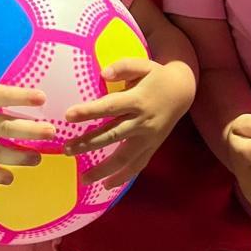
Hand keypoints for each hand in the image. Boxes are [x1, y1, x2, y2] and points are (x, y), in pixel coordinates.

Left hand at [63, 57, 195, 189]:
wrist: (183, 91)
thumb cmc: (156, 76)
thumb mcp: (143, 64)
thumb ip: (123, 67)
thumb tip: (103, 74)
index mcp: (137, 99)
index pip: (109, 107)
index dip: (89, 111)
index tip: (68, 115)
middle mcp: (142, 121)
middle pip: (113, 135)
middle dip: (88, 144)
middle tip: (67, 149)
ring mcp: (148, 137)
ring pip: (124, 157)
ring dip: (104, 169)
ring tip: (84, 179)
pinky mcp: (152, 147)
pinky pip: (137, 165)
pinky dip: (123, 177)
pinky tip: (107, 186)